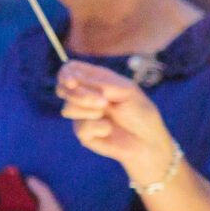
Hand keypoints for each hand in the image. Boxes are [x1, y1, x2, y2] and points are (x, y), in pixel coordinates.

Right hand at [55, 60, 178, 183]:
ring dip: (90, 111)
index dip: (66, 74)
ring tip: (108, 115)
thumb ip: (99, 83)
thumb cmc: (140, 112)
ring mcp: (83, 114)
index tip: (72, 82)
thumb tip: (72, 79)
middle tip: (102, 103)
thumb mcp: (125, 90)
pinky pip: (80, 126)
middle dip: (79, 95)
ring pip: (68, 108)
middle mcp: (86, 95)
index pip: (70, 70)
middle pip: (62, 88)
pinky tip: (108, 129)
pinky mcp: (83, 132)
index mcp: (97, 80)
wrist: (147, 141)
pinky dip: (97, 127)